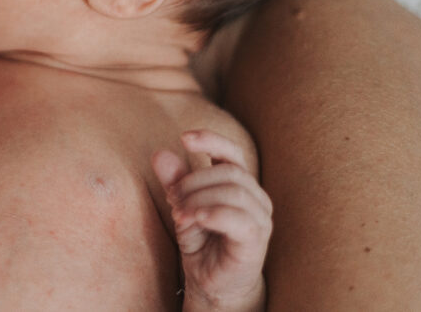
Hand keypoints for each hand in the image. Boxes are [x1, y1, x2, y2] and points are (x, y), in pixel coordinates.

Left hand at [152, 130, 271, 311]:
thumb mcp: (182, 207)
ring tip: (180, 215)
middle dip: (193, 181)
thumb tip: (159, 154)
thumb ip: (174, 182)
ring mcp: (260, 218)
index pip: (232, 152)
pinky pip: (239, 218)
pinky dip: (213, 213)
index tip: (184, 138)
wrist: (211, 282)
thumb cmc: (201, 242)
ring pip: (233, 191)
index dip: (211, 140)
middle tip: (172, 200)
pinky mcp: (257, 239)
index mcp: (239, 184)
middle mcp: (255, 197)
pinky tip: (195, 219)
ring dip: (199, 199)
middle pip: (228, 171)